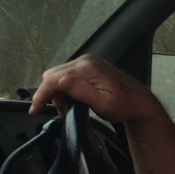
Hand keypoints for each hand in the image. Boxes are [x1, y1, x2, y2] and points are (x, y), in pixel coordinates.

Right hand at [28, 54, 162, 125]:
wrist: (139, 102)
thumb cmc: (125, 105)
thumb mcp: (103, 104)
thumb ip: (80, 91)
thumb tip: (59, 81)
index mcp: (87, 68)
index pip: (54, 78)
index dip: (41, 95)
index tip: (34, 110)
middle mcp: (85, 61)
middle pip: (53, 76)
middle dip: (49, 95)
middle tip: (58, 112)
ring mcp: (86, 63)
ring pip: (58, 77)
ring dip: (56, 94)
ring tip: (67, 108)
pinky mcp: (88, 68)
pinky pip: (67, 77)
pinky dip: (63, 90)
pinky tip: (71, 101)